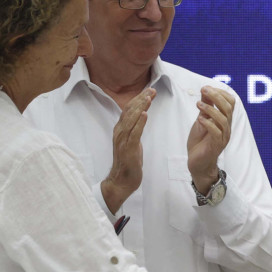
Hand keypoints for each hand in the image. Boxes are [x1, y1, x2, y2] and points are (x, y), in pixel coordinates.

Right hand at [101, 87, 154, 212]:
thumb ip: (134, 128)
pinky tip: (145, 114)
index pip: (128, 109)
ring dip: (140, 107)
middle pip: (129, 111)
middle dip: (141, 99)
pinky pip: (134, 134)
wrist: (121, 181)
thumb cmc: (128, 162)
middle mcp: (119, 132)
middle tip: (152, 90)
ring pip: (131, 119)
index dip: (138, 98)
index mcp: (120, 129)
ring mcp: (122, 140)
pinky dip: (139, 123)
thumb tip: (140, 116)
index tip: (149, 90)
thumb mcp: (132, 141)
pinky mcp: (128, 149)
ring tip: (149, 97)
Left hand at [187, 87, 233, 192]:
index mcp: (225, 120)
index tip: (206, 88)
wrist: (197, 163)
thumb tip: (205, 90)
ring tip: (198, 105)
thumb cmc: (200, 142)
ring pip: (223, 120)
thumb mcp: (201, 120)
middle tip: (204, 90)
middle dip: (216, 97)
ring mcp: (223, 137)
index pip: (230, 102)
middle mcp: (227, 127)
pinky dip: (208, 124)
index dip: (220, 93)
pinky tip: (200, 119)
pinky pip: (216, 133)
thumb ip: (205, 107)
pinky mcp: (216, 145)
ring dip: (210, 109)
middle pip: (228, 108)